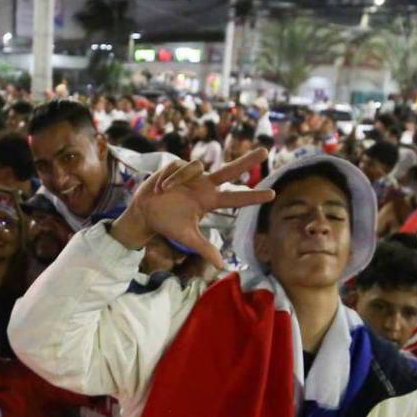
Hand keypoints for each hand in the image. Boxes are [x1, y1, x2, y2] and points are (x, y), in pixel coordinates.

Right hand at [110, 149, 275, 268]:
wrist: (144, 213)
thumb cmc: (167, 224)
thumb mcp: (187, 237)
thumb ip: (205, 248)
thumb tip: (221, 265)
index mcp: (209, 201)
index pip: (235, 198)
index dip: (253, 197)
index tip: (272, 195)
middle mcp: (204, 185)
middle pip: (229, 171)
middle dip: (247, 161)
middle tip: (265, 151)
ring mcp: (192, 175)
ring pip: (196, 166)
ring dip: (178, 179)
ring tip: (163, 191)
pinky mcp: (178, 165)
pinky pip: (179, 166)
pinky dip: (168, 178)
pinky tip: (159, 187)